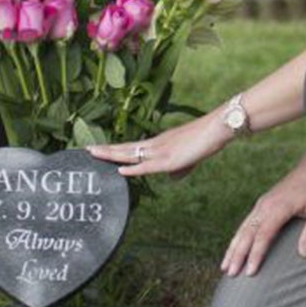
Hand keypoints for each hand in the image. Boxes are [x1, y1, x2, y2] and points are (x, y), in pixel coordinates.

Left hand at [87, 112, 226, 181]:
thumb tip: (172, 178)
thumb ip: (180, 168)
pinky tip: (120, 170)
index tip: (101, 150)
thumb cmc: (206, 139)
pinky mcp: (170, 159)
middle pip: (126, 147)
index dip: (116, 149)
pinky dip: (133, 169)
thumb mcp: (190, 158)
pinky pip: (147, 165)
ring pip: (131, 153)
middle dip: (106, 150)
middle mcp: (156, 144)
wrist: (218, 127)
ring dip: (112, 154)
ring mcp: (161, 150)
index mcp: (159, 143)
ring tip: (93, 153)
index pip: (132, 146)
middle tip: (87, 150)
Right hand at [220, 152, 305, 276]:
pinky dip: (238, 237)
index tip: (249, 272)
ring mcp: (261, 204)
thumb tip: (304, 255)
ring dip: (233, 248)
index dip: (255, 255)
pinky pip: (246, 223)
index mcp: (278, 208)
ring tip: (225, 266)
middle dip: (237, 255)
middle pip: (247, 234)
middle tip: (230, 273)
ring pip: (242, 229)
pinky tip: (234, 248)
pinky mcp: (262, 204)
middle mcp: (265, 206)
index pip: (263, 236)